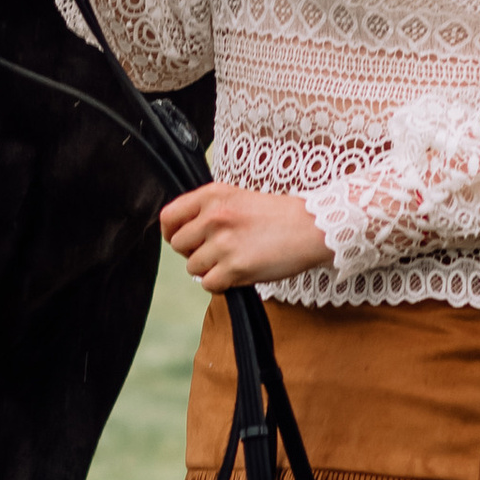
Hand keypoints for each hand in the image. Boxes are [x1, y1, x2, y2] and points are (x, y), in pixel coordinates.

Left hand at [159, 182, 329, 291]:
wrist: (311, 227)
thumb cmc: (276, 215)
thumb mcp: (236, 197)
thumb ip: (206, 210)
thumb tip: (180, 233)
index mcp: (212, 195)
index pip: (168, 216)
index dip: (172, 232)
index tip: (183, 239)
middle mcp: (214, 216)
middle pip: (178, 245)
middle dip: (194, 252)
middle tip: (217, 251)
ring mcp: (224, 243)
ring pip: (193, 267)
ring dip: (210, 269)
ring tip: (234, 259)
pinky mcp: (235, 267)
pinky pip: (209, 284)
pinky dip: (221, 283)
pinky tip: (239, 272)